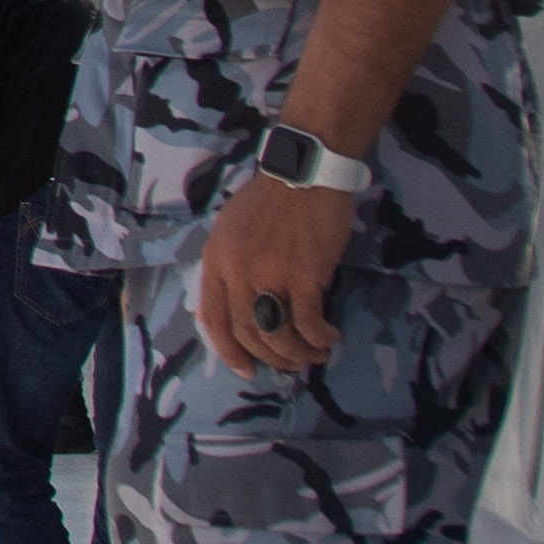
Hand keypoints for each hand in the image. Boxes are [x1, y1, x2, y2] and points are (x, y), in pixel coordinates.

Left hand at [197, 174, 354, 372]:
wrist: (305, 174)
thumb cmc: (270, 202)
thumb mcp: (230, 231)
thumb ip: (224, 269)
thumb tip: (215, 311)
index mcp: (216, 260)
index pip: (214, 319)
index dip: (229, 351)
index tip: (246, 369)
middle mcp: (237, 271)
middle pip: (247, 333)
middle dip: (269, 358)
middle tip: (288, 365)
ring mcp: (270, 274)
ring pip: (278, 335)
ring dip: (298, 354)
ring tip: (313, 355)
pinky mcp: (304, 275)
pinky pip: (309, 322)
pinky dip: (320, 337)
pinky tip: (330, 337)